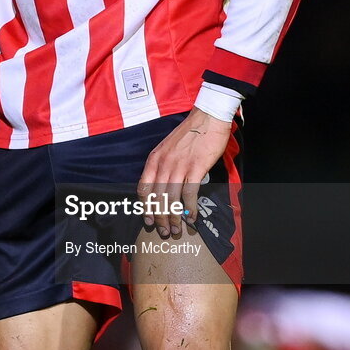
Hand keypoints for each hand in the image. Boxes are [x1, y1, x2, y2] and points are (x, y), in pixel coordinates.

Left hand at [136, 108, 231, 238]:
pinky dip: (189, 209)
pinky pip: (189, 194)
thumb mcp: (167, 147)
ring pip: (171, 199)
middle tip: (164, 232)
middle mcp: (164, 164)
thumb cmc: (189, 133)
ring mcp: (179, 166)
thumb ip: (162, 165)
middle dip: (158, 219)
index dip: (144, 207)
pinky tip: (192, 218)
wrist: (207, 117)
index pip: (143, 188)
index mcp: (155, 159)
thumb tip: (162, 186)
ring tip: (177, 230)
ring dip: (173, 218)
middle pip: (156, 198)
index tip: (147, 220)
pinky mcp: (196, 168)